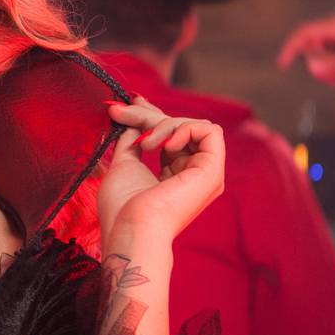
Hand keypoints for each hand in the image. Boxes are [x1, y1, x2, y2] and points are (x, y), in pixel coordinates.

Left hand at [98, 95, 224, 248]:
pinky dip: (184, 128)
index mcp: (176, 174)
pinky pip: (209, 131)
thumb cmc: (123, 207)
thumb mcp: (125, 164)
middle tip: (121, 112)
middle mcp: (195, 173)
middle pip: (179, 126)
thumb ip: (132, 140)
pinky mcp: (213, 171)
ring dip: (164, 123)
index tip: (126, 105)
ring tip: (145, 144)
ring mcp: (206, 173)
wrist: (131, 229)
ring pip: (193, 124)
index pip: (171, 134)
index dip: (150, 115)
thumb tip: (133, 118)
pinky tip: (163, 145)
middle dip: (148, 115)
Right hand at [276, 14, 334, 85]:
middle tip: (330, 80)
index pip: (304, 34)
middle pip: (311, 45)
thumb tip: (313, 68)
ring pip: (320, 53)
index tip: (284, 64)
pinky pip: (330, 55)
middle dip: (316, 64)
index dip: (291, 48)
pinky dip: (332, 67)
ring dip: (326, 68)